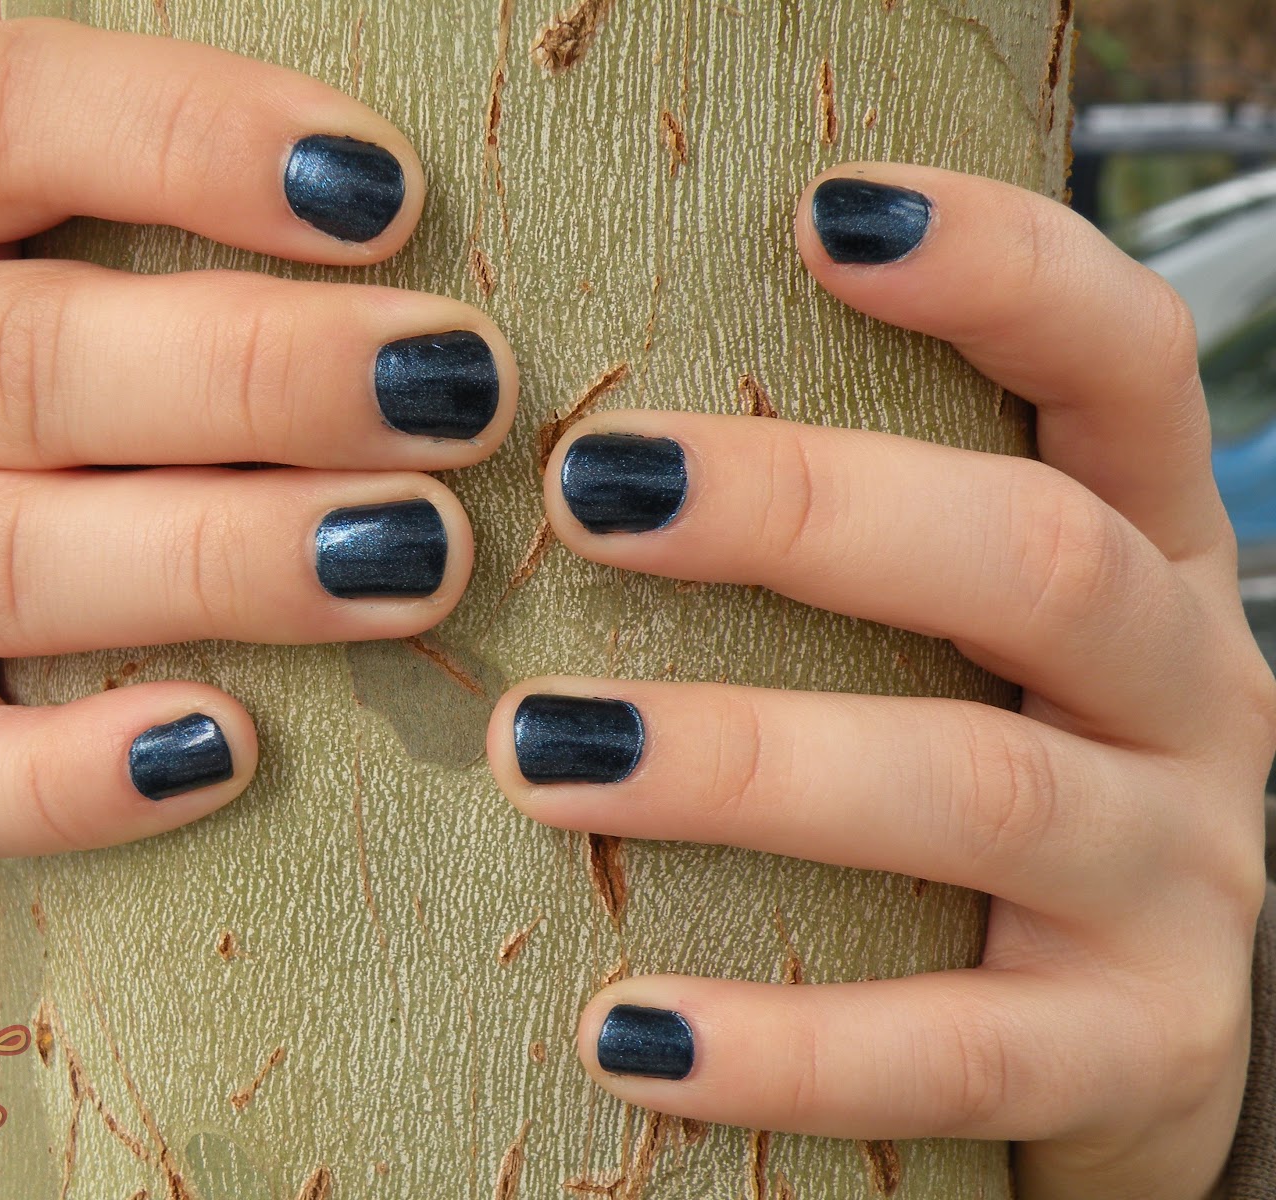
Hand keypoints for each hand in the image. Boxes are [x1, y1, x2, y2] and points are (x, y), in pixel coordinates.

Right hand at [0, 11, 514, 861]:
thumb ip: (146, 158)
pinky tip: (230, 750)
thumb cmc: (74, 353)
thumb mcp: (74, 225)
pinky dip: (79, 777)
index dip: (194, 137)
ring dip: (228, 561)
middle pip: (24, 355)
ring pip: (7, 561)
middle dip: (264, 378)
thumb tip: (335, 111)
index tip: (391, 192)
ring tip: (417, 555)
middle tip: (458, 395)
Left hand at [484, 164, 1275, 1199]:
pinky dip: (787, 1041)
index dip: (997, 273)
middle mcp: (1189, 691)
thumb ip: (838, 558)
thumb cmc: (976, 791)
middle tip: (590, 489)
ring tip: (541, 752)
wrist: (1118, 1031)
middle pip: (1035, 558)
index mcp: (1141, 554)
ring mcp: (1180, 878)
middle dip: (810, 509)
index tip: (819, 212)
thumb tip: (558, 458)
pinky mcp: (1137, 1049)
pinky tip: (624, 1034)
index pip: (1118, 365)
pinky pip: (955, 1047)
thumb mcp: (955, 644)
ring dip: (748, 763)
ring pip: (977, 790)